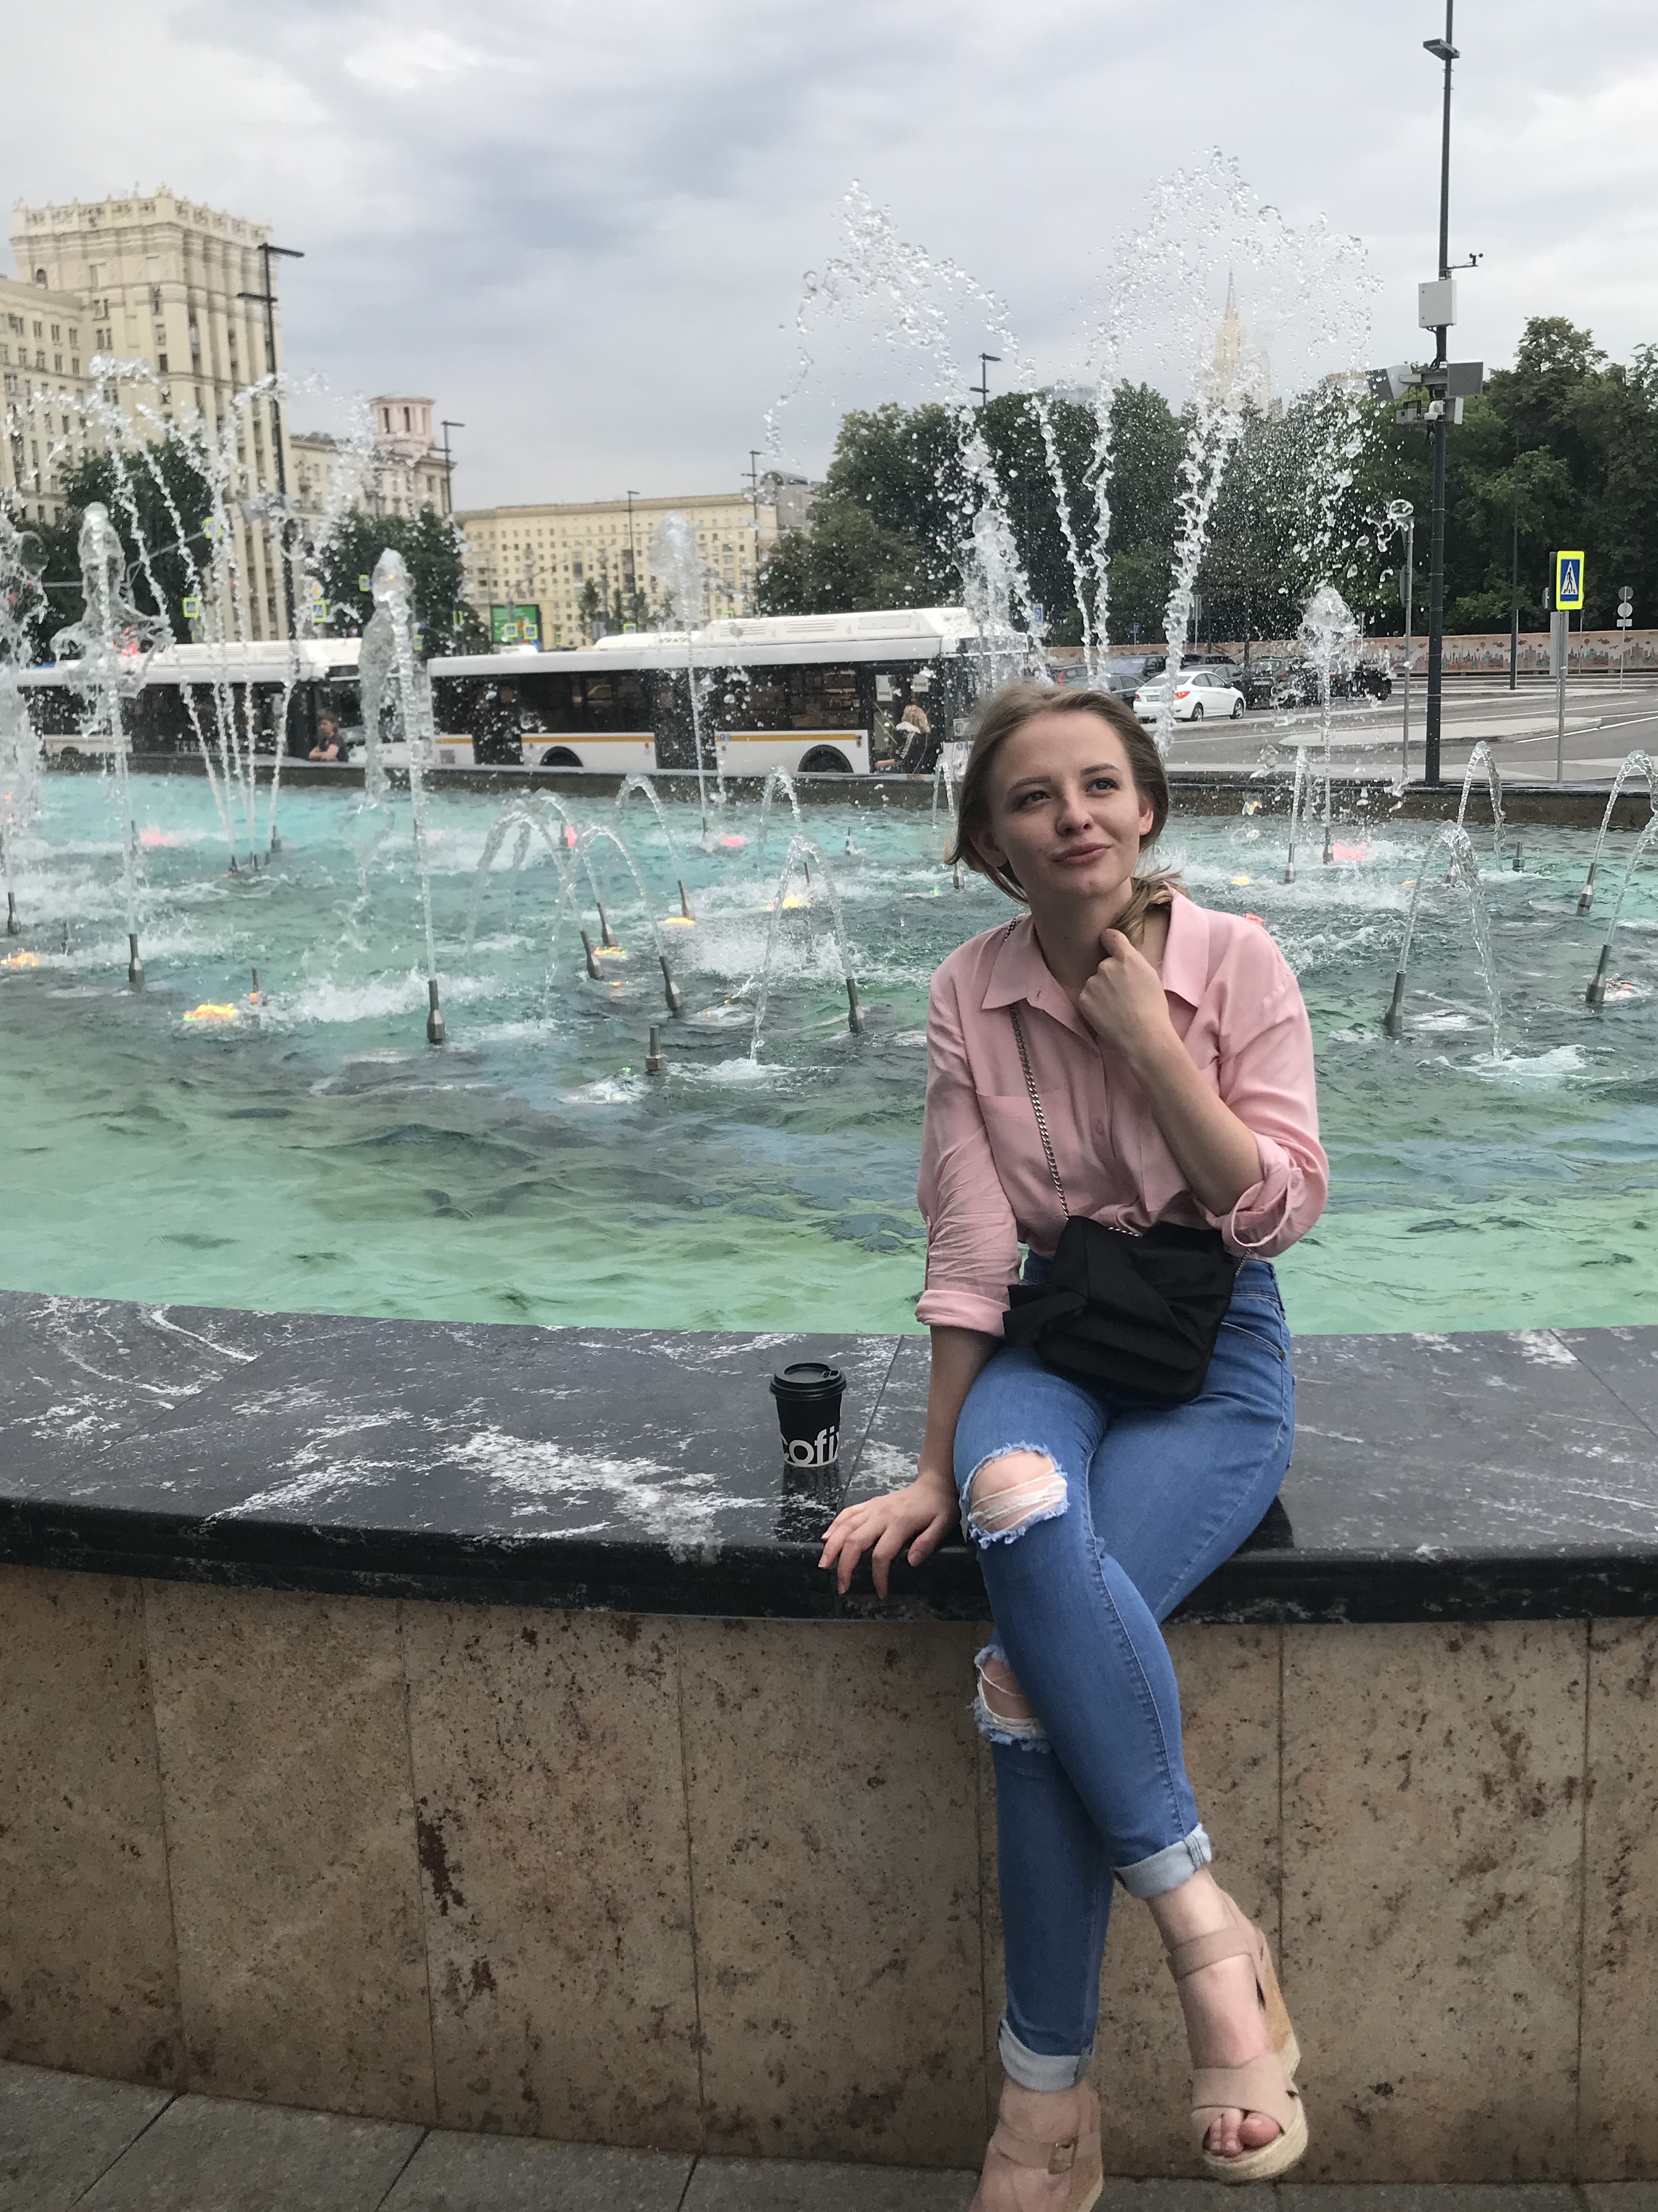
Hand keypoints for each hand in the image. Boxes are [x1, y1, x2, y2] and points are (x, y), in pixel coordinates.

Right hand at [818, 1473, 956, 1597]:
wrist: (934, 1483)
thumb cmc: (940, 1507)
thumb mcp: (943, 1525)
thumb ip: (927, 1543)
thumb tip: (911, 1562)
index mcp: (900, 1523)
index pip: (882, 1554)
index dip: (878, 1576)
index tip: (881, 1593)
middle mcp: (881, 1515)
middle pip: (855, 1540)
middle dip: (845, 1565)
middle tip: (842, 1587)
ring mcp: (873, 1508)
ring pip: (846, 1527)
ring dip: (832, 1546)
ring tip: (823, 1565)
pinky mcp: (869, 1504)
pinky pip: (847, 1513)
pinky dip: (834, 1526)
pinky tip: (825, 1538)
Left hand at [1076, 927, 1174, 1063]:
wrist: (1143, 1035)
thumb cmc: (1153, 1009)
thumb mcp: (1150, 977)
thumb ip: (1134, 963)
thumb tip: (1123, 960)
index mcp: (1127, 958)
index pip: (1110, 936)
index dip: (1109, 940)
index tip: (1108, 944)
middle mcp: (1106, 966)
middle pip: (1104, 964)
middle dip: (1110, 975)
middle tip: (1122, 995)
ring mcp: (1093, 982)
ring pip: (1095, 982)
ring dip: (1101, 991)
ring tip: (1116, 1008)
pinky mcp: (1083, 998)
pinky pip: (1087, 996)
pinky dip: (1094, 1004)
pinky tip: (1107, 1014)